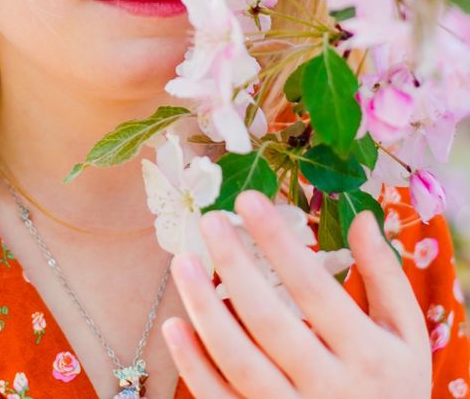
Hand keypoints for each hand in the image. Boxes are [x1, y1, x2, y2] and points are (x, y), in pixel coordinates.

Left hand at [161, 190, 431, 397]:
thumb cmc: (396, 386)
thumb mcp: (406, 334)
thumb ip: (386, 276)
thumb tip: (362, 217)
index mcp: (367, 355)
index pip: (314, 288)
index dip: (278, 243)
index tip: (248, 201)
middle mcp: (329, 389)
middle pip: (270, 321)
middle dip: (236, 265)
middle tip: (210, 220)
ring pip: (239, 362)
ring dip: (205, 310)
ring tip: (183, 262)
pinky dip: (194, 366)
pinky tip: (174, 326)